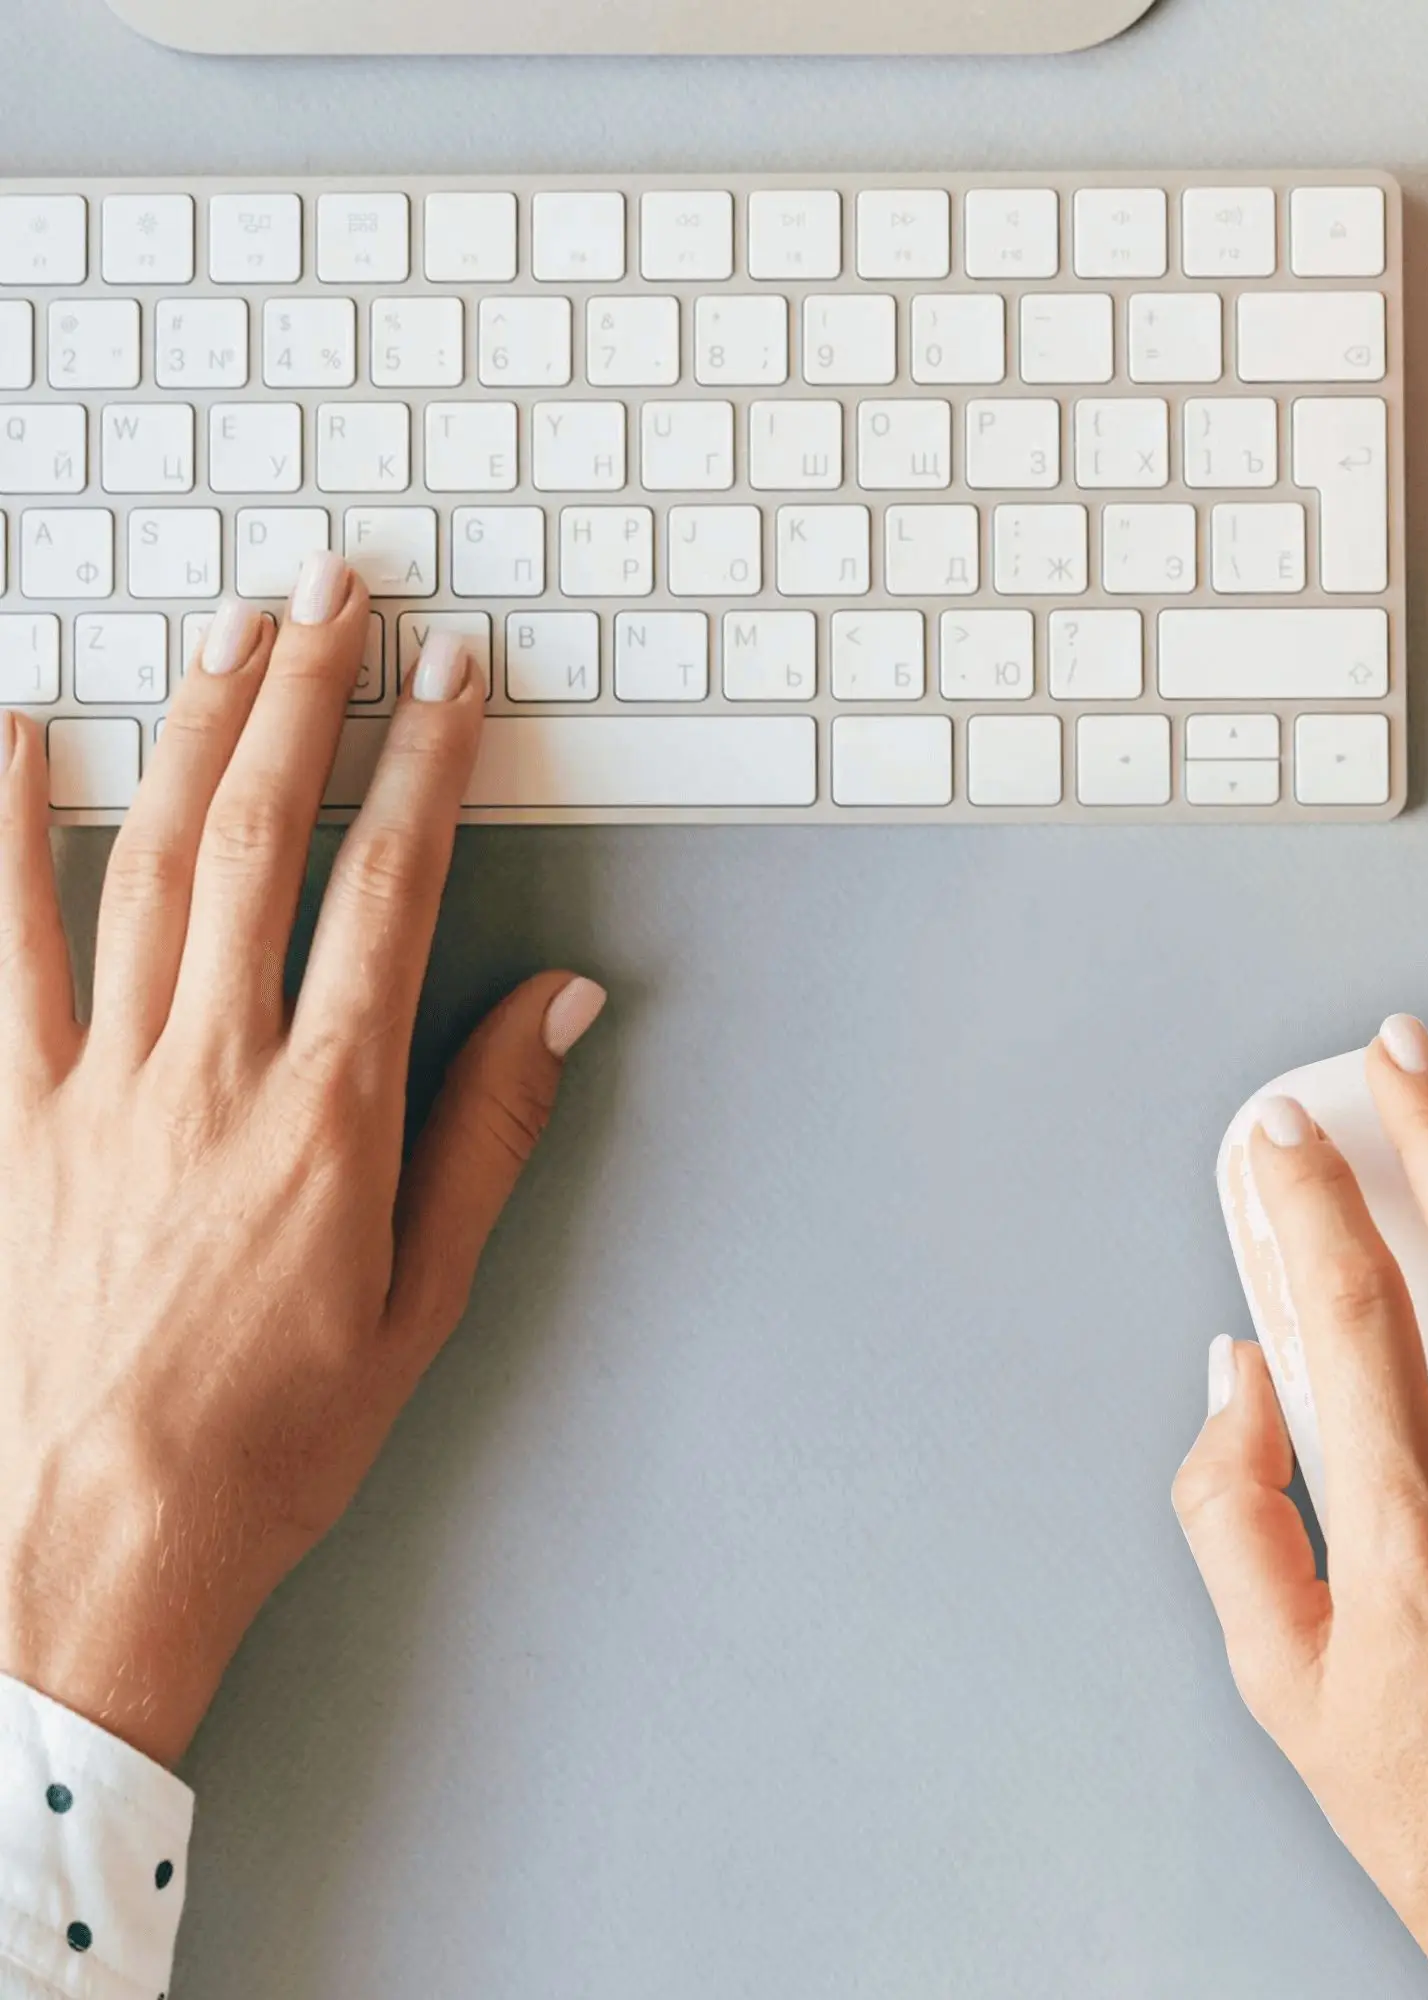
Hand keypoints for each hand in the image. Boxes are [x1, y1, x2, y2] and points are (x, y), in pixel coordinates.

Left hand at [0, 556, 604, 1767]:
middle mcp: (210, 1071)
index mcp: (328, 1113)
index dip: (429, 765)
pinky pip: (1, 949)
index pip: (392, 889)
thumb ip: (489, 1127)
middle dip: (307, 697)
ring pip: (145, 865)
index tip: (453, 676)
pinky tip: (15, 742)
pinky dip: (1, 834)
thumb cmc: (274, 1433)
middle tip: (338, 591)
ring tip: (231, 633)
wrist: (95, 1540)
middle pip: (261, 839)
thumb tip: (560, 1003)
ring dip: (193, 733)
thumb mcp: (426, 1295)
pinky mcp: (11, 1115)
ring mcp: (97, 1083)